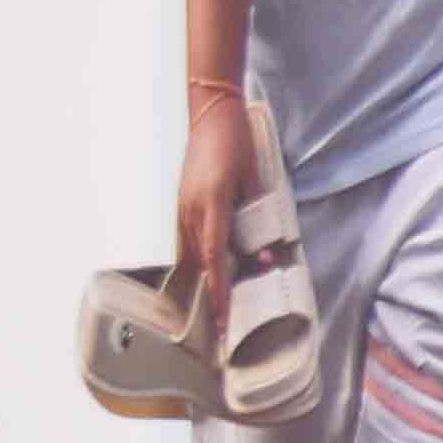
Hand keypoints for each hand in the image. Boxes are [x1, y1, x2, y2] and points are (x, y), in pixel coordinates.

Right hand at [170, 89, 258, 333]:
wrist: (211, 112)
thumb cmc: (236, 143)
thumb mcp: (253, 180)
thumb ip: (255, 217)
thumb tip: (263, 256)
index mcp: (211, 206)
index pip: (215, 260)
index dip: (218, 292)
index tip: (221, 321)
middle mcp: (190, 211)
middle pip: (200, 263)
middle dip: (209, 296)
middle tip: (219, 330)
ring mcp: (181, 206)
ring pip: (192, 254)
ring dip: (203, 280)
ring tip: (215, 310)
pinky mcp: (180, 201)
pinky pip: (188, 238)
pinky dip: (199, 259)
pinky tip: (207, 273)